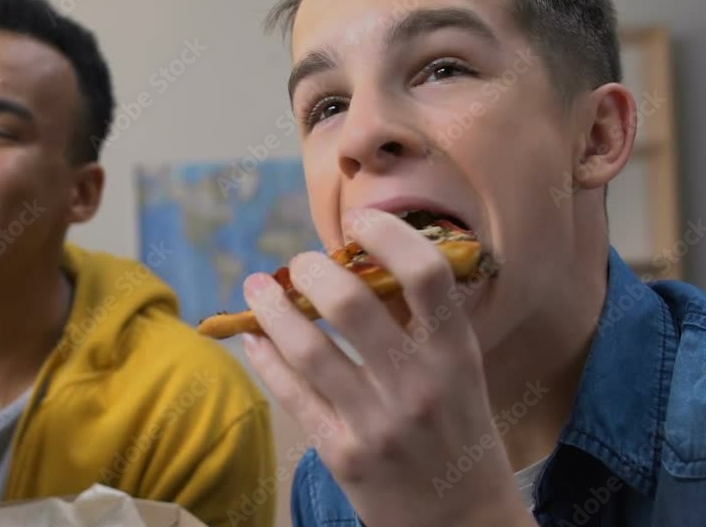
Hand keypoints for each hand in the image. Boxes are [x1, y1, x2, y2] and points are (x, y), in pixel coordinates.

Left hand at [241, 210, 533, 526]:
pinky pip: (291, 392)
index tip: (360, 219)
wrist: (462, 523)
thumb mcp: (460, 375)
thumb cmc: (459, 434)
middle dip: (313, 269)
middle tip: (302, 262)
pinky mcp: (342, 454)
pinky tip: (255, 337)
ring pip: (308, 346)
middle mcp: (418, 385)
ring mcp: (377, 422)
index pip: (426, 274)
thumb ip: (422, 325)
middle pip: (351, 302)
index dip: (387, 234)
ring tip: (256, 286)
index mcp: (456, 355)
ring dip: (272, 307)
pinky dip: (265, 356)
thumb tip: (363, 263)